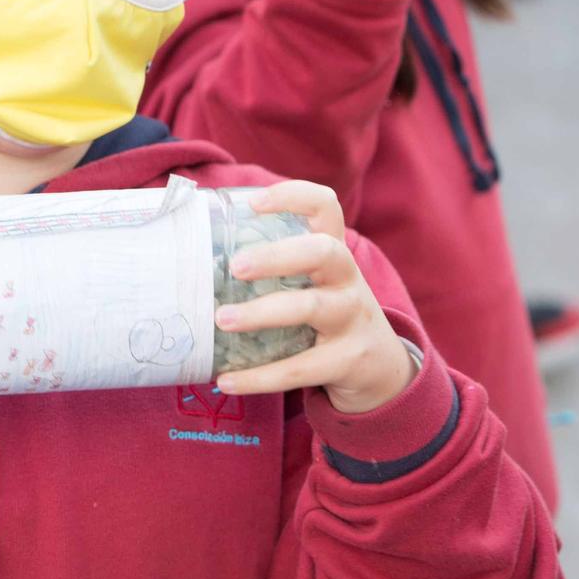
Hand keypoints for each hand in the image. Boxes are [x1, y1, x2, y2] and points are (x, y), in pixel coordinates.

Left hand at [213, 180, 417, 412]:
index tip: (253, 204)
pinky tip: (227, 381)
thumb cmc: (327, 316)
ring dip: (263, 313)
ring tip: (222, 320)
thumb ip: (275, 270)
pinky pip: (302, 367)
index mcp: (334, 253)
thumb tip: (196, 263)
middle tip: (236, 266)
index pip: (326, 207)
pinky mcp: (349, 360)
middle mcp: (348, 279)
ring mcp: (352, 319)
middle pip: (324, 251)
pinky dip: (261, 377)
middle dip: (278, 255)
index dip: (293, 196)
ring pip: (312, 307)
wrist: (382, 369)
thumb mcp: (315, 284)